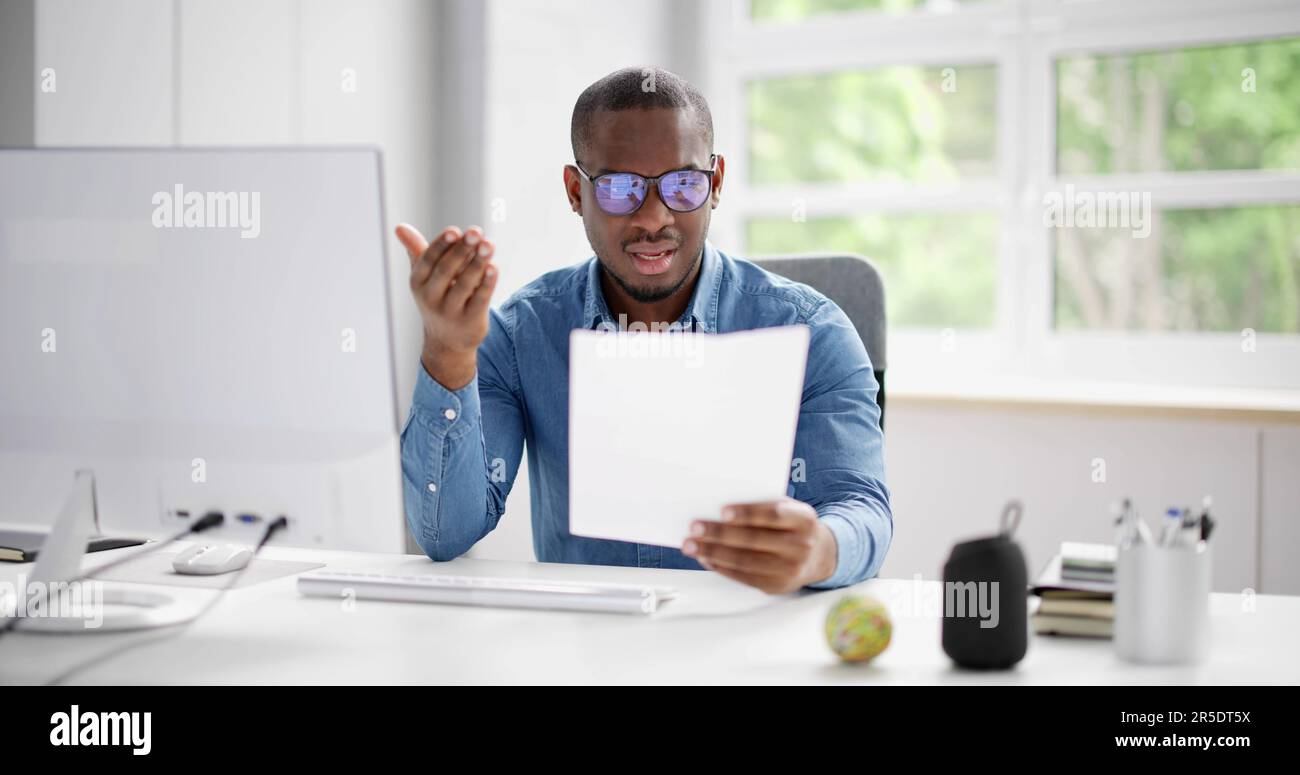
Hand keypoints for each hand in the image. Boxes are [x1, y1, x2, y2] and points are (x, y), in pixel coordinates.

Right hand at [395, 223, 497, 389]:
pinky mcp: (469, 321)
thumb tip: (399, 227)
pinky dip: (487, 284)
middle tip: (476, 232)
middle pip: (446, 270)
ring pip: (464, 285)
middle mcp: (430, 298)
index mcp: (418, 282)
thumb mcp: (424, 276)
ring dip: (477, 263)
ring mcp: (450, 312)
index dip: (442, 245)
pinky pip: (479, 300)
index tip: (455, 230)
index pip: (428, 260)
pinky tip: (494, 268)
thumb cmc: (437, 298)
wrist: (446, 341)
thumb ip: (417, 250)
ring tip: (489, 245)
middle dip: (461, 250)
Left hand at [681, 497, 836, 594]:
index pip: (774, 515)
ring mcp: (789, 569)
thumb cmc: (792, 526)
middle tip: (695, 528)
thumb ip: (763, 506)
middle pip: (754, 540)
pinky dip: (720, 567)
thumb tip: (719, 510)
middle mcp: (800, 546)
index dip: (748, 514)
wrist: (817, 556)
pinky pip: (743, 577)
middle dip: (719, 534)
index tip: (723, 511)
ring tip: (691, 545)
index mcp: (804, 520)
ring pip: (745, 561)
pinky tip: (705, 557)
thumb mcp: (789, 509)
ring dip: (713, 553)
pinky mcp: (776, 586)